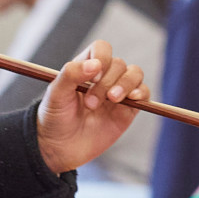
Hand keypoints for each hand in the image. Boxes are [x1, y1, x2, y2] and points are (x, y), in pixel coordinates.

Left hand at [34, 39, 150, 173]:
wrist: (60, 148)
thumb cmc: (54, 118)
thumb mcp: (56, 94)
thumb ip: (71, 74)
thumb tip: (95, 64)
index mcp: (85, 67)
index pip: (102, 49)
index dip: (102, 57)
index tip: (94, 76)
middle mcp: (104, 77)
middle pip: (118, 64)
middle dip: (107, 82)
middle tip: (91, 103)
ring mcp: (117, 93)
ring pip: (135, 74)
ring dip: (126, 84)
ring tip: (112, 100)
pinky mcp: (128, 110)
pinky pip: (144, 94)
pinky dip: (142, 93)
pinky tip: (132, 99)